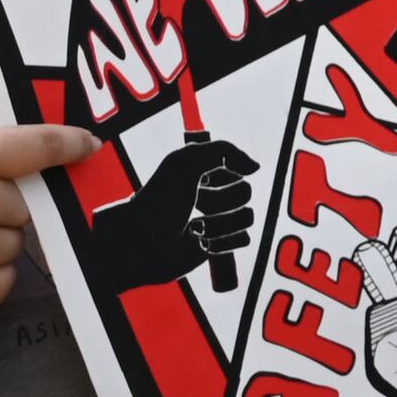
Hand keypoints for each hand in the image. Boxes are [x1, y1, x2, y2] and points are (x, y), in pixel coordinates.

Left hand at [79, 136, 256, 292]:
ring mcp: (217, 222)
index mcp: (204, 174)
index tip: (201, 179)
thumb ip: (224, 151)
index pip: (237, 167)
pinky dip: (225, 241)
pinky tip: (202, 241)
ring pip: (247, 217)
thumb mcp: (185, 162)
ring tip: (195, 227)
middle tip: (197, 205)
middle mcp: (211, 197)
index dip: (223, 175)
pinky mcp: (219, 245)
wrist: (140, 243)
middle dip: (222, 200)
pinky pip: (244, 239)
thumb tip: (256, 168)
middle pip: (246, 193)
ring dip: (220, 223)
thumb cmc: (157, 201)